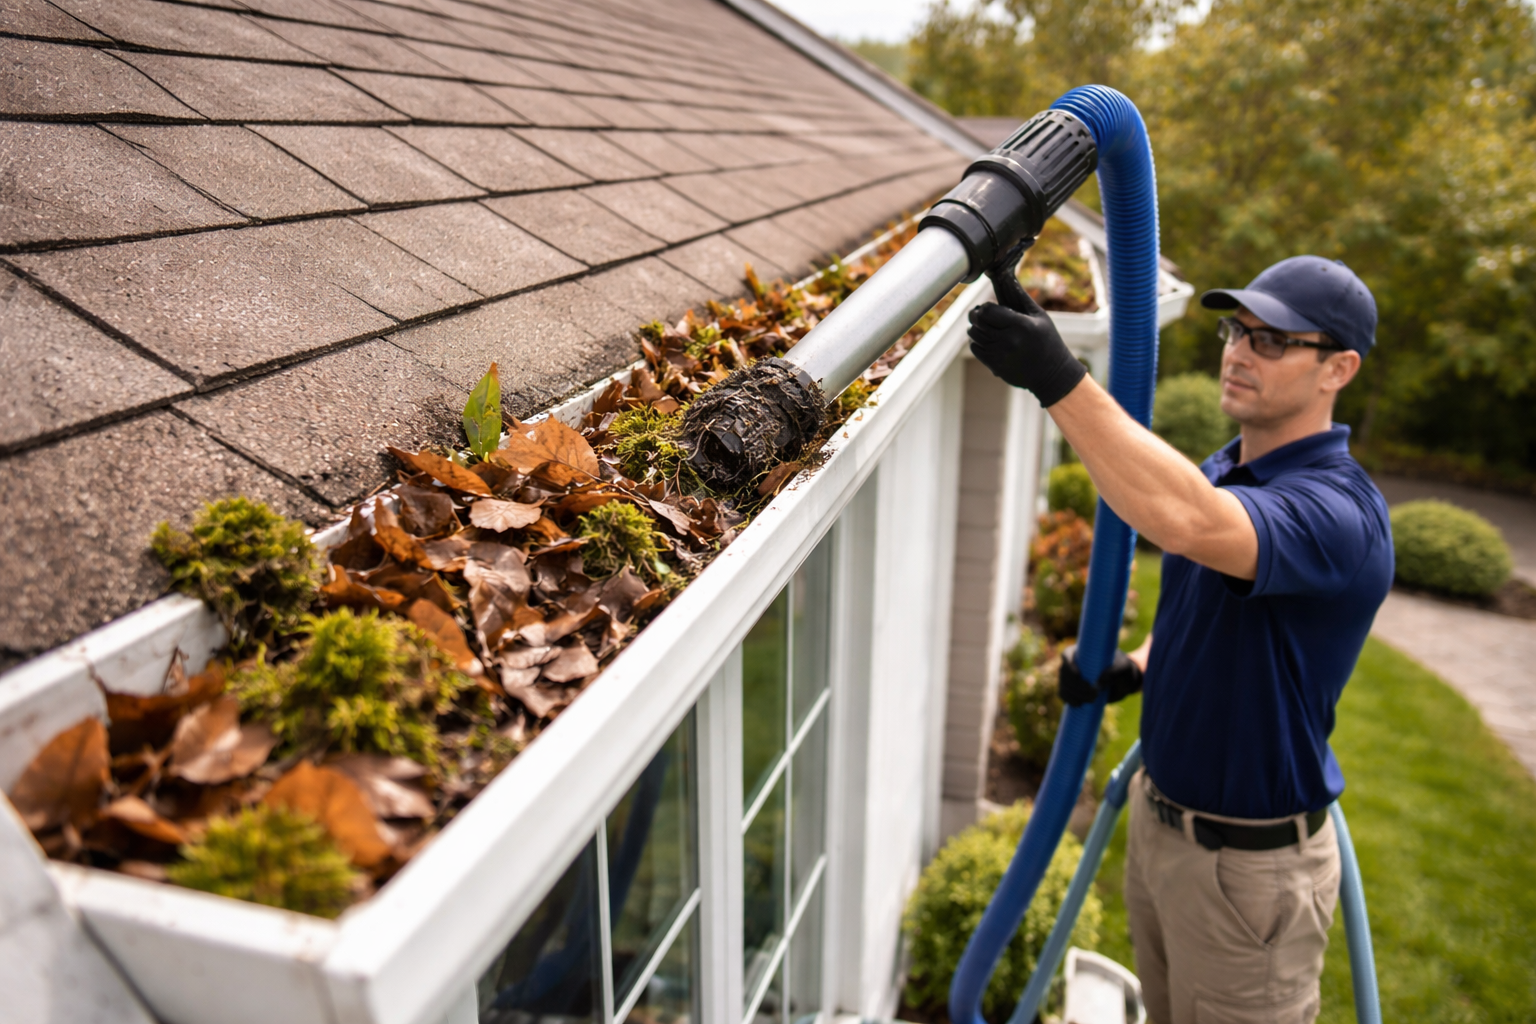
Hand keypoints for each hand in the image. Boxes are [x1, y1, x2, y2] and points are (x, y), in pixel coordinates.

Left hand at [967, 284, 1085, 406]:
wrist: (1052, 374)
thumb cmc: (1047, 341)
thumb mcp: (1039, 316)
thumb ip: (1020, 297)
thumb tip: (1005, 275)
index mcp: (1020, 326)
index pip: (987, 310)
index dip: (985, 306)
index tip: (991, 307)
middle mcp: (1008, 340)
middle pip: (977, 321)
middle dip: (977, 315)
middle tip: (983, 314)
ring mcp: (999, 355)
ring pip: (973, 335)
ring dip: (976, 328)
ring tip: (987, 327)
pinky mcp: (994, 366)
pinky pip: (975, 348)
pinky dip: (977, 341)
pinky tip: (988, 339)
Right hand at [1058, 645, 1143, 706]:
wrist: (1123, 683)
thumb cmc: (1122, 670)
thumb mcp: (1123, 668)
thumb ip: (1114, 671)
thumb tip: (1100, 680)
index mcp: (1082, 652)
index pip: (1067, 655)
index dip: (1069, 664)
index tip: (1078, 675)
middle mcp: (1074, 664)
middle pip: (1064, 673)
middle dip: (1076, 685)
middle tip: (1093, 693)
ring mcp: (1071, 678)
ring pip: (1064, 685)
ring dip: (1074, 694)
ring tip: (1092, 700)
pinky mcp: (1073, 690)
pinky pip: (1064, 695)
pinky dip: (1069, 700)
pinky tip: (1078, 704)